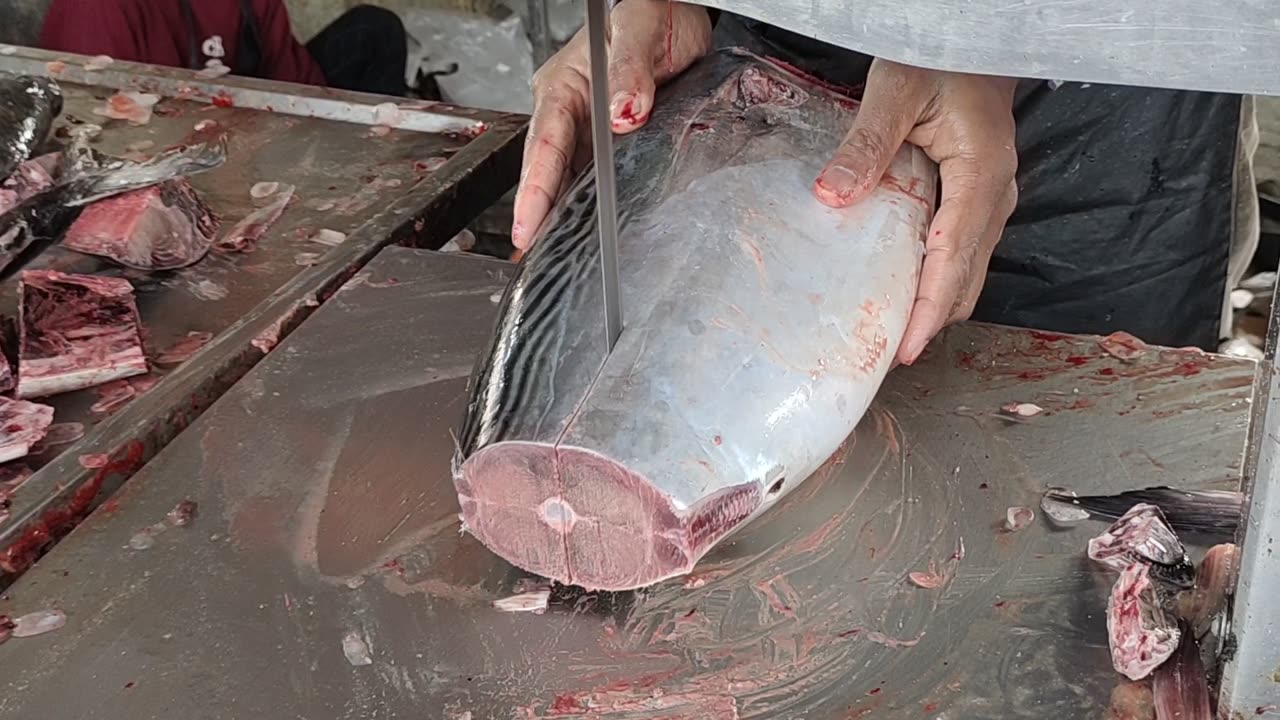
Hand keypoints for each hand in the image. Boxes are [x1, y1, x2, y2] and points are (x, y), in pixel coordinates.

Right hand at [511, 1, 712, 248]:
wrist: (681, 12)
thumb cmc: (656, 12)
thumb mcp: (642, 29)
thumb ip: (632, 69)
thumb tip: (625, 112)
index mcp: (564, 85)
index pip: (544, 144)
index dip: (534, 189)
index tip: (528, 225)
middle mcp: (569, 109)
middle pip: (548, 170)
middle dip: (538, 214)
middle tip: (534, 256)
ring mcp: (587, 129)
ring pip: (568, 179)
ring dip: (560, 216)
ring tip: (552, 257)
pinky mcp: (609, 141)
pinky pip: (593, 178)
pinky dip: (588, 207)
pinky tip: (586, 233)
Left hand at [812, 59, 1018, 365]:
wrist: (972, 39)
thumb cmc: (940, 58)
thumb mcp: (896, 90)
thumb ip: (867, 143)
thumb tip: (832, 195)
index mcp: (981, 175)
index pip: (954, 258)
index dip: (930, 309)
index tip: (907, 349)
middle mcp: (996, 195)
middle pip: (966, 277)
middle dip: (931, 320)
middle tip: (888, 354)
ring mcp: (992, 198)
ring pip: (968, 269)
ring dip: (935, 302)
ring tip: (892, 332)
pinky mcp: (980, 196)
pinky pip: (962, 250)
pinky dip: (937, 278)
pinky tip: (903, 289)